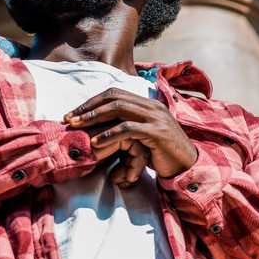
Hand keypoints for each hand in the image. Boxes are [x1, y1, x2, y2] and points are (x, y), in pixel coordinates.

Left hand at [64, 88, 197, 179]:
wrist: (188, 165)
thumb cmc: (161, 153)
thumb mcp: (144, 135)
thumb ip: (128, 126)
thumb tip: (101, 126)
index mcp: (147, 103)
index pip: (114, 93)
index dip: (92, 101)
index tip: (74, 113)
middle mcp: (151, 106)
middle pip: (114, 98)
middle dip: (89, 107)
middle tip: (70, 118)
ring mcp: (155, 117)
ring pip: (119, 108)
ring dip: (95, 117)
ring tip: (79, 127)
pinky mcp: (157, 132)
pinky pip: (129, 129)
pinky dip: (109, 134)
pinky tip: (96, 142)